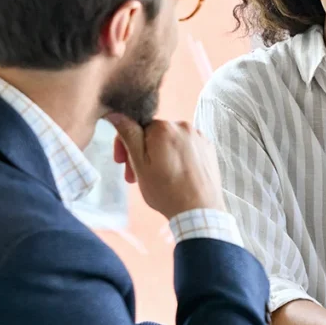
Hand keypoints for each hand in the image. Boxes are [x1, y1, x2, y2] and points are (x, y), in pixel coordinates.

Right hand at [108, 113, 226, 218]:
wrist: (199, 211)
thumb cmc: (167, 191)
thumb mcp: (140, 164)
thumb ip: (128, 135)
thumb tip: (116, 113)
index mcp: (164, 128)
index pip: (137, 127)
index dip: (126, 145)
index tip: (122, 163)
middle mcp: (184, 126)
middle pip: (154, 134)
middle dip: (142, 153)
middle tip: (135, 177)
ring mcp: (199, 137)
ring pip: (170, 141)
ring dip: (159, 156)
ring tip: (156, 179)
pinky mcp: (208, 148)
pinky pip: (186, 147)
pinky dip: (176, 157)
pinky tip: (175, 176)